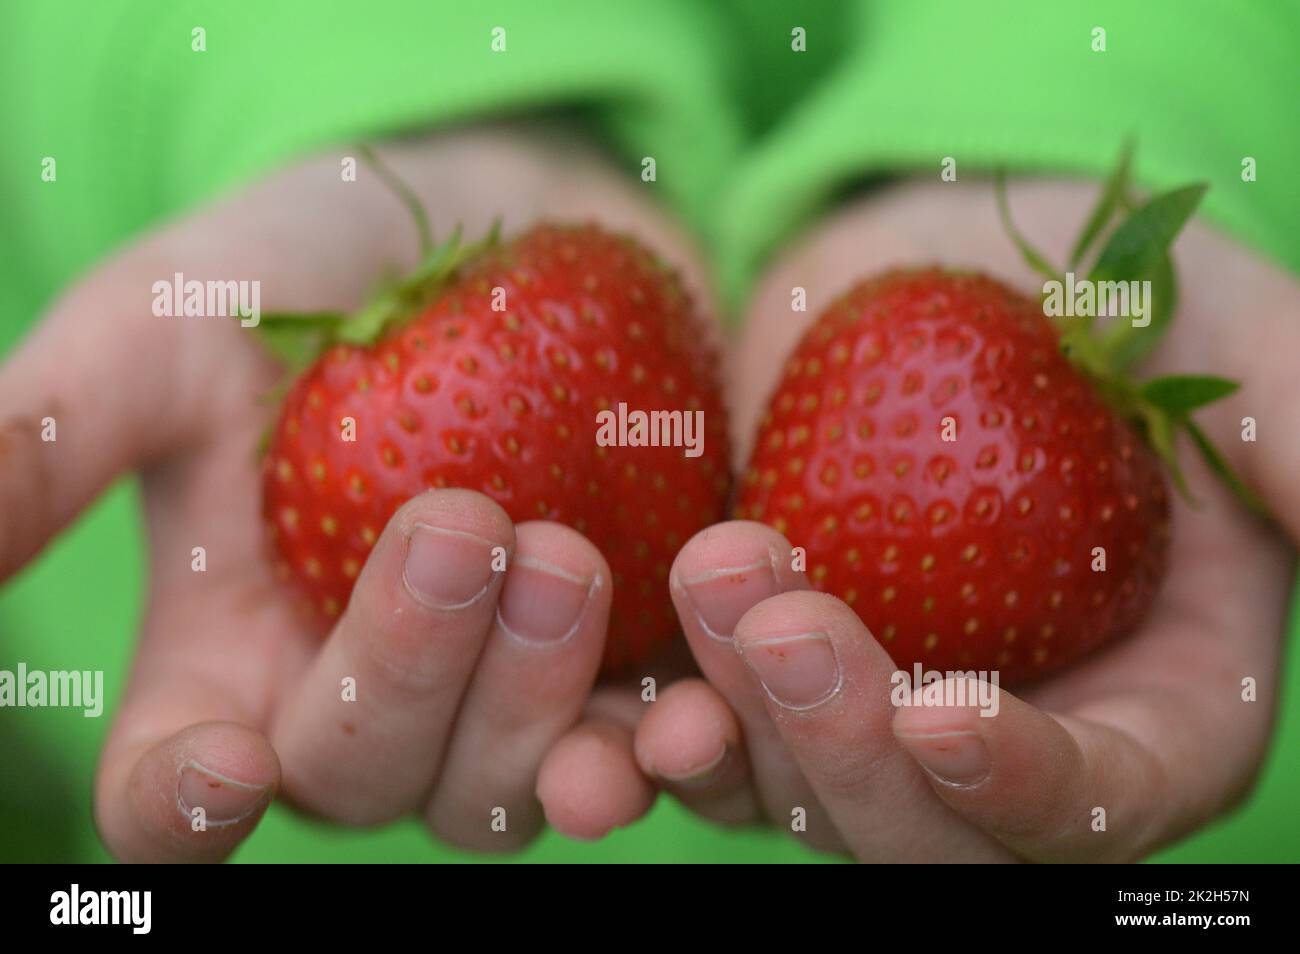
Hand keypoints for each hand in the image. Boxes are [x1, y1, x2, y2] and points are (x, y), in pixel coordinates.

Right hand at [0, 122, 707, 860]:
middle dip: (407, 675)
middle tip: (465, 523)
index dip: (188, 806)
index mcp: (227, 656)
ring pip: (503, 788)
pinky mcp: (616, 662)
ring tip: (571, 567)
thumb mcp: (167, 318)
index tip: (224, 762)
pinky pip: (643, 745)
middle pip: (363, 775)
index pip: (177, 789)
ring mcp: (496, 696)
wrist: (498, 224)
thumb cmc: (316, 265)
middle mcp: (359, 699)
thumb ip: (53, 429)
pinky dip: (670, 740)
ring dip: (538, 712)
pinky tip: (698, 702)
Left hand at [566, 178, 1299, 860]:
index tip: (942, 708)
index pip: (1105, 799)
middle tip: (774, 611)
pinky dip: (662, 726)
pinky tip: (623, 665)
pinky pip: (710, 745)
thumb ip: (1292, 415)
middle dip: (847, 750)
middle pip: (932, 840)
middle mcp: (1007, 748)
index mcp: (1147, 702)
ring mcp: (874, 727)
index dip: (1028, 783)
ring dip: (739, 728)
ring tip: (704, 581)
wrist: (928, 274)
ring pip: (804, 805)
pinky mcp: (766, 686)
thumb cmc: (1097, 294)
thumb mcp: (1217, 328)